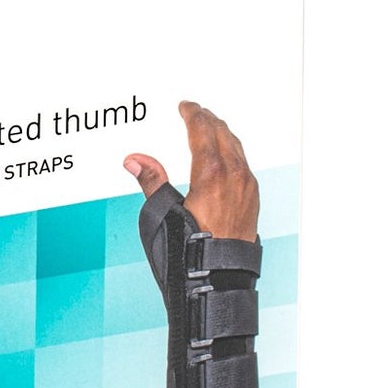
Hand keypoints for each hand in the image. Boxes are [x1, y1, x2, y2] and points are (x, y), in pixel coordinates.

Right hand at [124, 100, 260, 241]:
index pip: (202, 131)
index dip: (192, 114)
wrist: (219, 281)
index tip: (185, 106)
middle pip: (222, 134)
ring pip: (236, 148)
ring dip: (221, 134)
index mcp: (212, 174)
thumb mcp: (161, 215)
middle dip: (207, 119)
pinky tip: (224, 156)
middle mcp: (234, 177)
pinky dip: (232, 151)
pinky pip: (243, 164)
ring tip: (209, 128)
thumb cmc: (190, 254)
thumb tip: (135, 160)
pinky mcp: (252, 200)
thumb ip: (151, 181)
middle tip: (195, 112)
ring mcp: (247, 188)